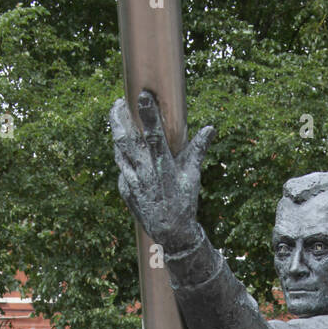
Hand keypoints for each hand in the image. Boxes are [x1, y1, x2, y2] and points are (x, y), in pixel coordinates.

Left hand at [110, 91, 215, 253]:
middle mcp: (145, 172)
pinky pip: (122, 170)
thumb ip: (197, 150)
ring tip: (118, 121)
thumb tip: (210, 128)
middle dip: (119, 118)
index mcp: (163, 166)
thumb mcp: (193, 176)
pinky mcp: (126, 191)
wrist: (172, 233)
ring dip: (117, 134)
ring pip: (119, 152)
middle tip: (118, 103)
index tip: (143, 95)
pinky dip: (122, 159)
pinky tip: (124, 152)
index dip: (148, 114)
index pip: (154, 135)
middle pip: (126, 139)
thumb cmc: (184, 202)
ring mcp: (132, 182)